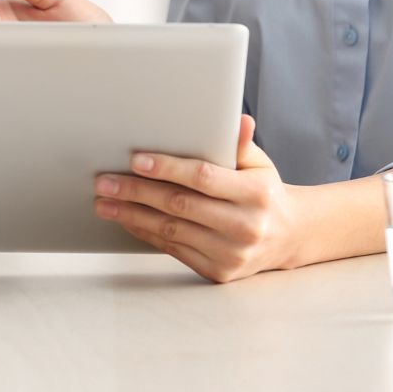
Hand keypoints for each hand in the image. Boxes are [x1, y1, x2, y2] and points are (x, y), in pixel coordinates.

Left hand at [93, 115, 305, 282]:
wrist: (288, 236)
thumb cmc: (264, 192)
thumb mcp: (260, 164)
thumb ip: (241, 144)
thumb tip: (239, 119)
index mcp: (255, 194)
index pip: (203, 178)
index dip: (167, 168)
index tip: (135, 161)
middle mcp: (245, 226)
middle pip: (179, 205)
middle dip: (136, 192)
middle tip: (105, 182)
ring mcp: (231, 253)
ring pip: (171, 231)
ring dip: (132, 216)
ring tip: (105, 203)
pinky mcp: (219, 272)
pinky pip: (174, 249)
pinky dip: (146, 233)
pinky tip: (127, 220)